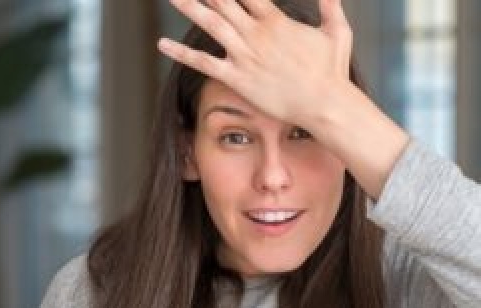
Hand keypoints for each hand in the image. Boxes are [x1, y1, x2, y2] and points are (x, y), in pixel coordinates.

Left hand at [158, 0, 353, 129]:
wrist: (324, 104)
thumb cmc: (332, 71)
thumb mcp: (337, 31)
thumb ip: (330, 6)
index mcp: (276, 20)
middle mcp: (256, 34)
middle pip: (224, 2)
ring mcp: (245, 55)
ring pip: (210, 25)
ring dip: (189, 8)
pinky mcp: (236, 78)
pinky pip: (203, 63)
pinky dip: (181, 53)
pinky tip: (163, 45)